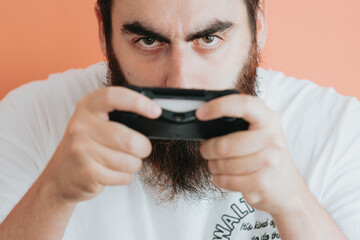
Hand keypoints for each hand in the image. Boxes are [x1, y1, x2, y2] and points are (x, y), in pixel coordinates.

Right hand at [40, 87, 161, 203]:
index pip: (113, 97)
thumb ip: (117, 116)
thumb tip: (153, 115)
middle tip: (142, 149)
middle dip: (143, 148)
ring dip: (134, 165)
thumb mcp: (95, 122)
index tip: (156, 111)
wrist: (59, 177)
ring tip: (123, 162)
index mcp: (87, 107)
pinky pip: (122, 176)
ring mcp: (81, 150)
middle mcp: (81, 126)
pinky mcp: (86, 172)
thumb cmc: (86, 146)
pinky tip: (113, 172)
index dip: (138, 102)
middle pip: (129, 140)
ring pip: (129, 161)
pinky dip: (125, 177)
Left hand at [196, 94, 307, 215]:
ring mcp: (269, 161)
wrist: (288, 189)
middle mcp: (271, 138)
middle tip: (207, 150)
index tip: (201, 113)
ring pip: (223, 164)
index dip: (219, 106)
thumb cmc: (266, 157)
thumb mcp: (260, 132)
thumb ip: (240, 121)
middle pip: (225, 144)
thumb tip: (207, 113)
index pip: (243, 104)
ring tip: (219, 165)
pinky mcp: (262, 182)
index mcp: (268, 119)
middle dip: (208, 149)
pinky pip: (226, 180)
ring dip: (213, 166)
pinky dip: (220, 179)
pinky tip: (226, 176)